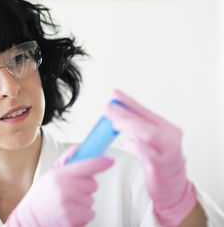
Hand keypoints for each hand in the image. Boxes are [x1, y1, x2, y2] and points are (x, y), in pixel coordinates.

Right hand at [5, 145, 113, 226]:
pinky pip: (90, 213)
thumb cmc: (41, 195)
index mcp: (60, 175)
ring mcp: (70, 205)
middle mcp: (66, 189)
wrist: (31, 218)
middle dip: (85, 186)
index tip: (109, 160)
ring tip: (67, 202)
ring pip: (91, 199)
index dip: (100, 162)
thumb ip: (67, 159)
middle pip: (93, 184)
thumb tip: (81, 147)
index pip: (87, 165)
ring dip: (83, 201)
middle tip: (71, 189)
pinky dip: (83, 213)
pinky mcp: (74, 219)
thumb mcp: (51, 173)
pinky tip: (70, 211)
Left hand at [104, 89, 196, 226]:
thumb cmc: (160, 162)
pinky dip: (137, 146)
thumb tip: (116, 113)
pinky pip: (149, 154)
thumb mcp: (150, 141)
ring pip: (149, 134)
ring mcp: (168, 152)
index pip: (145, 111)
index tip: (115, 94)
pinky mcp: (161, 167)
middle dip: (124, 112)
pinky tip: (127, 142)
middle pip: (145, 121)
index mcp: (166, 128)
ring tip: (114, 122)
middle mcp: (170, 138)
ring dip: (129, 126)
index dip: (129, 102)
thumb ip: (137, 127)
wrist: (173, 187)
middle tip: (108, 108)